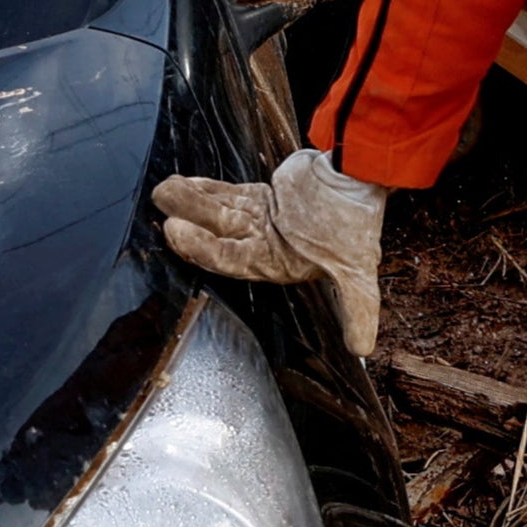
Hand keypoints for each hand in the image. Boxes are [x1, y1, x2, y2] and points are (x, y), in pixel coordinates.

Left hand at [152, 148, 386, 356]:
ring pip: (217, 213)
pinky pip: (226, 195)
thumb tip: (363, 350)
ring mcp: (260, 220)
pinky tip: (185, 184)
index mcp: (276, 263)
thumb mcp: (356, 270)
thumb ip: (357, 308)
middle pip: (216, 234)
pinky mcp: (261, 197)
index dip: (201, 248)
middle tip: (163, 204)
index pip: (229, 260)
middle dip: (189, 220)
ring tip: (165, 189)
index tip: (176, 231)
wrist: (359, 177)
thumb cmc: (357, 222)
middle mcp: (263, 245)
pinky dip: (206, 189)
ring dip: (190, 202)